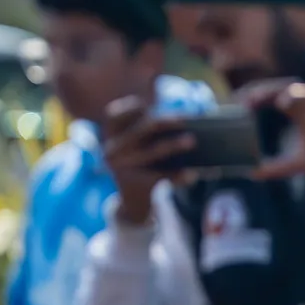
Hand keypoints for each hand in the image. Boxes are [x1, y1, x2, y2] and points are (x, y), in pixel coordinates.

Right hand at [100, 96, 194, 224]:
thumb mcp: (140, 147)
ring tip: (193, 140)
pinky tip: (193, 174)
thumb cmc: (143, 164)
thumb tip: (186, 123)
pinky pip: (162, 176)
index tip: (146, 104)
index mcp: (111, 135)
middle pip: (143, 129)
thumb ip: (152, 134)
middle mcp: (112, 149)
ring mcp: (123, 167)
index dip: (130, 107)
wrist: (133, 200)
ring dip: (174, 144)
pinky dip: (179, 175)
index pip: (115, 114)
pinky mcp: (135, 183)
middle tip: (185, 119)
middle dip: (165, 122)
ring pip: (154, 151)